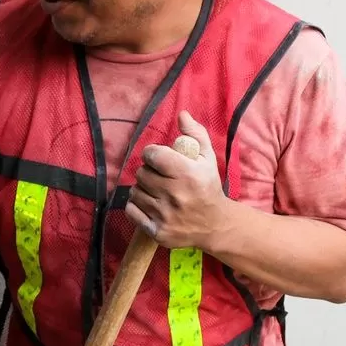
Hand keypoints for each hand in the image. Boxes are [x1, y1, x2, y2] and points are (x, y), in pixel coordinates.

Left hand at [126, 112, 233, 249]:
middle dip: (148, 172)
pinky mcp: (157, 231)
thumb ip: (195, 133)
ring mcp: (165, 215)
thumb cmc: (208, 187)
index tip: (158, 158)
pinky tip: (148, 203)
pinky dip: (135, 206)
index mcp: (188, 174)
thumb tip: (182, 114)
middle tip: (158, 176)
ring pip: (135, 192)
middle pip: (141, 173)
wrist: (215, 225)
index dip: (152, 153)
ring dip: (142, 189)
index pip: (152, 155)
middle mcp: (175, 195)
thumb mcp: (208, 158)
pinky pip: (131, 211)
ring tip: (155, 191)